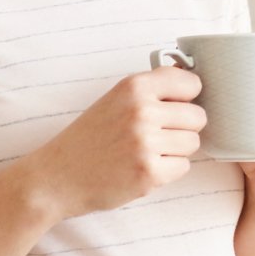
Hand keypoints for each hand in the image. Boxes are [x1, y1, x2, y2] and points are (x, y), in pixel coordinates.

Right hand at [21, 66, 206, 221]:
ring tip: (147, 152)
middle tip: (156, 135)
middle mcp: (141, 110)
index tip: (173, 106)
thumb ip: (151, 88)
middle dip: (183, 127)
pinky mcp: (149, 173)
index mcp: (134, 86)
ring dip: (176, 150)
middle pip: (198, 116)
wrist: (57, 177)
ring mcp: (146, 143)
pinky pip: (183, 167)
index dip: (186, 97)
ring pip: (193, 143)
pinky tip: (143, 168)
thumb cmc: (88, 138)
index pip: (191, 83)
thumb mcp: (115, 99)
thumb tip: (190, 78)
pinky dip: (168, 171)